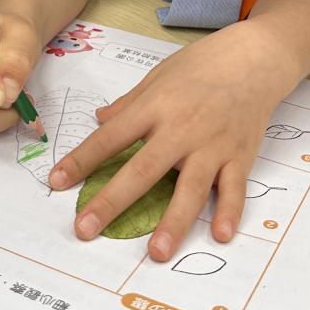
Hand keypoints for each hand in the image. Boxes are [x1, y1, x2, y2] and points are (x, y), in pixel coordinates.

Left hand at [48, 23, 290, 259]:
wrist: (253, 58)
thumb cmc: (202, 65)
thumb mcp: (158, 76)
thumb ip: (130, 103)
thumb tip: (99, 119)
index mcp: (155, 107)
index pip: (111, 137)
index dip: (82, 160)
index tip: (57, 182)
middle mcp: (181, 129)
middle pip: (143, 169)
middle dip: (112, 201)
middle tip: (85, 229)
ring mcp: (212, 145)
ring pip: (191, 188)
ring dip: (173, 221)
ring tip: (155, 252)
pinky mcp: (239, 155)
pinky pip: (234, 188)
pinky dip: (229, 212)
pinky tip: (220, 235)